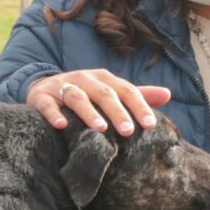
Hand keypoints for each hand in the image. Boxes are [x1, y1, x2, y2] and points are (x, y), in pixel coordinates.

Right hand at [28, 70, 170, 135]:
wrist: (43, 90)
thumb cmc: (84, 94)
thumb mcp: (108, 92)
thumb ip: (136, 95)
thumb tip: (168, 94)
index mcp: (103, 78)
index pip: (125, 90)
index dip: (139, 106)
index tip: (151, 125)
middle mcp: (84, 79)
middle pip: (103, 93)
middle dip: (117, 112)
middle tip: (128, 131)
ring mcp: (62, 86)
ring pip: (77, 97)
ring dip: (89, 112)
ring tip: (100, 129)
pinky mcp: (41, 97)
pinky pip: (48, 105)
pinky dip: (54, 114)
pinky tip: (62, 125)